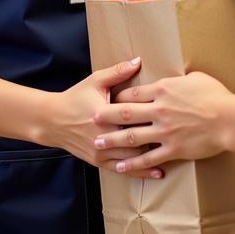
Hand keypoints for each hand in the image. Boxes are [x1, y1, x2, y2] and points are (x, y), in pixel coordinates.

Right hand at [37, 58, 164, 180]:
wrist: (52, 121)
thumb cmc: (76, 98)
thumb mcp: (96, 81)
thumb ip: (118, 72)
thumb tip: (138, 60)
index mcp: (107, 116)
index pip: (136, 118)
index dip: (156, 117)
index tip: (176, 115)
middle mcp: (105, 137)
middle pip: (138, 140)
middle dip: (159, 139)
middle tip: (182, 135)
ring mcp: (102, 153)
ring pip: (133, 158)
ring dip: (154, 157)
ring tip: (176, 155)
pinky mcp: (99, 162)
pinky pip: (123, 170)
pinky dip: (141, 172)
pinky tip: (157, 173)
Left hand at [93, 72, 234, 172]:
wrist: (230, 118)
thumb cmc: (217, 95)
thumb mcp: (196, 78)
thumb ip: (179, 80)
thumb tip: (174, 77)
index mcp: (163, 90)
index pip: (134, 93)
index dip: (119, 97)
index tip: (109, 100)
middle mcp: (159, 110)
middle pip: (125, 113)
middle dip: (106, 116)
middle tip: (92, 119)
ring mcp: (164, 131)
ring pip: (131, 137)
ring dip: (112, 140)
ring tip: (99, 142)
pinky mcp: (172, 149)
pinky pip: (148, 157)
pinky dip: (133, 163)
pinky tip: (121, 166)